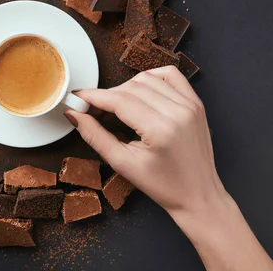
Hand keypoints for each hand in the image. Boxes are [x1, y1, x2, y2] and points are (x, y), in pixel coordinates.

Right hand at [65, 66, 272, 269]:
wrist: (198, 196)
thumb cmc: (163, 186)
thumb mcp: (123, 164)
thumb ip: (95, 136)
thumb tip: (74, 114)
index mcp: (160, 129)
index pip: (118, 100)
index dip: (93, 97)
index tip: (77, 98)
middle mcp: (178, 111)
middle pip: (130, 87)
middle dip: (106, 95)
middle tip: (93, 110)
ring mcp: (190, 104)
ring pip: (147, 78)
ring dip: (125, 87)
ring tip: (116, 107)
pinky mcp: (196, 103)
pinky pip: (170, 75)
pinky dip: (151, 78)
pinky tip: (140, 92)